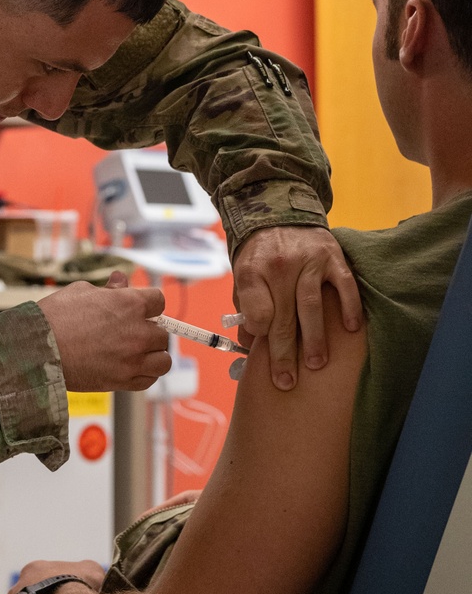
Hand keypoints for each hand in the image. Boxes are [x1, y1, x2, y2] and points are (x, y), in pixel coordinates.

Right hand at [38, 272, 170, 391]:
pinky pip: (149, 380)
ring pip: (163, 360)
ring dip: (153, 355)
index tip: (141, 310)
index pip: (159, 301)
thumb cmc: (55, 317)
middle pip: (162, 333)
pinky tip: (131, 368)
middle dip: (149, 331)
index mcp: (129, 304)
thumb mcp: (81, 292)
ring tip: (137, 354)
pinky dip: (144, 374)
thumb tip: (120, 281)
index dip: (149, 304)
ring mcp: (132, 359)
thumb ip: (108, 289)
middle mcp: (137, 332)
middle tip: (131, 333)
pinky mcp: (123, 381)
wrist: (37, 349)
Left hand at [232, 226, 361, 390]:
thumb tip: (250, 345)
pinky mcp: (332, 257)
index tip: (261, 348)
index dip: (259, 333)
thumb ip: (246, 308)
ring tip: (316, 364)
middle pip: (282, 317)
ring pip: (311, 306)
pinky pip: (344, 285)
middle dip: (284, 354)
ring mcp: (308, 261)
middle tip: (287, 381)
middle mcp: (279, 266)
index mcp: (252, 272)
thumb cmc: (259, 255)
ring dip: (315, 339)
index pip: (256, 312)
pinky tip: (350, 329)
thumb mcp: (242, 277)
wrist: (278, 211)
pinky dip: (349, 307)